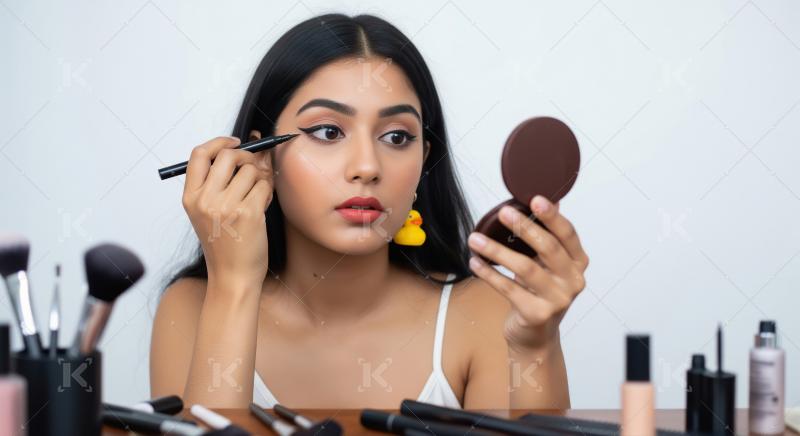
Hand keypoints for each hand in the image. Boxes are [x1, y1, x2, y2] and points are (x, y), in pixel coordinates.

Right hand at [181, 134, 273, 289]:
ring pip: (251, 171)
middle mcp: (205, 200)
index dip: (219, 142)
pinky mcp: (248, 213)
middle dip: (246, 157)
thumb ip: (219, 182)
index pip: (199, 154)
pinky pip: (264, 187)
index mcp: (190, 198)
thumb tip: (249, 146)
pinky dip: (267, 194)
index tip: (236, 142)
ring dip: (259, 180)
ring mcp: (226, 206)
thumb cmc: (224, 245)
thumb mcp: (208, 213)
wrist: (233, 277)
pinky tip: (260, 208)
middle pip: (228, 155)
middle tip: (253, 168)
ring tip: (255, 198)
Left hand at [468, 195, 588, 351]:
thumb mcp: (547, 264)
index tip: (535, 199)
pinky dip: (489, 274)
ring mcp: (557, 300)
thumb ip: (548, 235)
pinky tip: (475, 262)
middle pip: (549, 248)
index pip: (568, 234)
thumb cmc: (539, 293)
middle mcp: (573, 281)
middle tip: (503, 212)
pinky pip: (508, 289)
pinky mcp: (537, 314)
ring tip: (475, 239)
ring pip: (525, 268)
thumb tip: (547, 198)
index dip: (552, 216)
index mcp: (578, 263)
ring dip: (497, 251)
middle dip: (525, 227)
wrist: (535, 336)